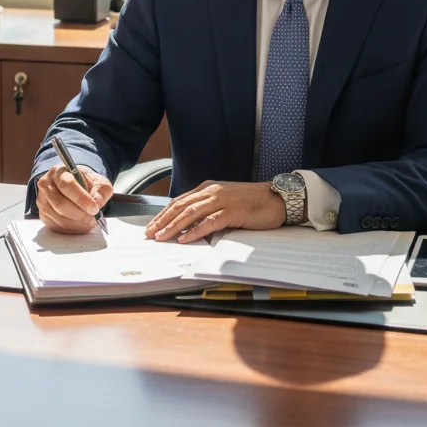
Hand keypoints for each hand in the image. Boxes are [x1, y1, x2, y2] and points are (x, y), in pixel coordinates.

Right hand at [36, 165, 113, 233]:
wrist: (74, 186)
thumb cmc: (85, 183)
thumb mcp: (99, 182)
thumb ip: (101, 190)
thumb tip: (97, 202)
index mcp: (59, 171)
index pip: (67, 185)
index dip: (81, 199)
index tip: (95, 208)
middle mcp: (46, 184)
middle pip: (61, 204)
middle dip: (80, 214)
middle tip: (94, 217)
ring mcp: (42, 200)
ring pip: (59, 217)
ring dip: (77, 223)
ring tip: (89, 221)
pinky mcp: (43, 214)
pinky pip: (57, 226)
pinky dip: (72, 228)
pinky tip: (81, 224)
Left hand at [145, 181, 285, 243]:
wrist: (277, 198)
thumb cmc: (252, 201)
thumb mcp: (226, 200)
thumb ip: (209, 207)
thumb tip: (189, 223)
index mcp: (209, 188)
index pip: (180, 201)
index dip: (164, 214)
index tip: (152, 225)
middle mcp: (212, 191)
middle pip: (180, 206)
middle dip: (163, 221)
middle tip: (150, 234)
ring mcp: (222, 200)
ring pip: (191, 213)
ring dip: (174, 226)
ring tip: (162, 237)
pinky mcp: (233, 211)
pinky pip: (210, 222)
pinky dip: (195, 231)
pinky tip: (185, 238)